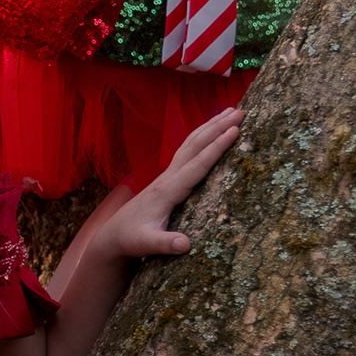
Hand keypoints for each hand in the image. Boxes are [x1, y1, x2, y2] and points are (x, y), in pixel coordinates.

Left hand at [94, 109, 242, 263]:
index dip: (216, 148)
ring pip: (191, 143)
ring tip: (231, 111)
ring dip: (211, 126)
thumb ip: (165, 244)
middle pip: (195, 145)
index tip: (235, 131)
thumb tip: (186, 245)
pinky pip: (188, 150)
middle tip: (241, 112)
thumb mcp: (146, 245)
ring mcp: (167, 175)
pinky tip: (211, 131)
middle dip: (218, 127)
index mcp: (167, 191)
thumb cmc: (131, 240)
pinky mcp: (168, 178)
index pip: (197, 165)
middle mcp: (168, 177)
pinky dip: (202, 136)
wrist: (114, 235)